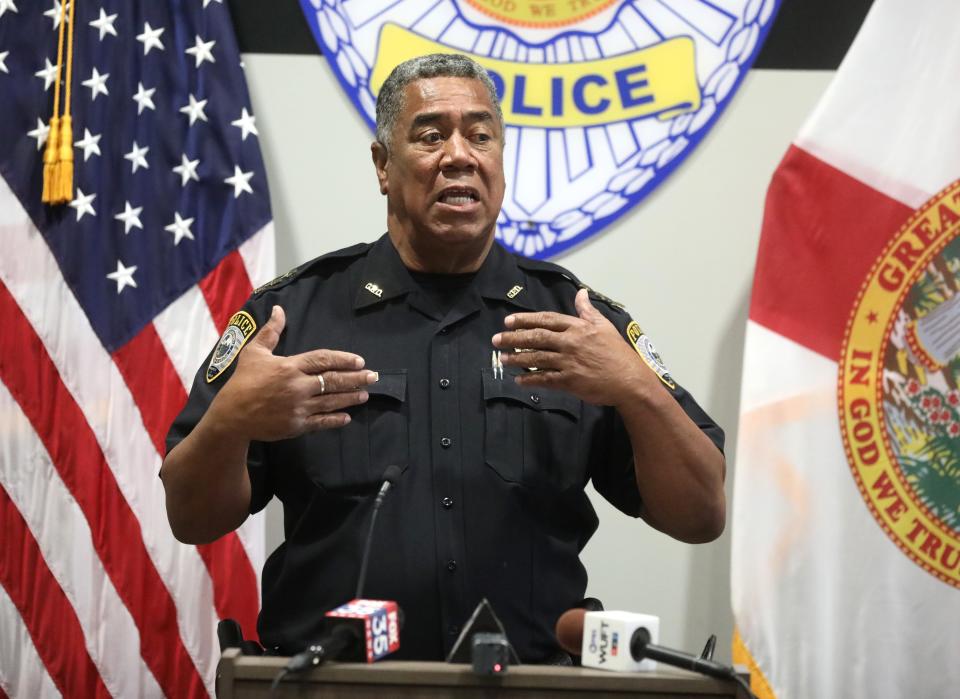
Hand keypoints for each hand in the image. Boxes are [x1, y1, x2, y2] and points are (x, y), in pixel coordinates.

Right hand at [210, 305, 376, 440]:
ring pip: (331, 401)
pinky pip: (321, 422)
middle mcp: (297, 386)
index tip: (359, 361)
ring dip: (350, 398)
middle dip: (355, 378)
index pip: (323, 359)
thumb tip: (279, 309)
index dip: (343, 359)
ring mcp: (298, 407)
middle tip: (373, 377)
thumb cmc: (243, 381)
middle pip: (333, 380)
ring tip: (365, 394)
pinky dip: (335, 420)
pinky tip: (347, 417)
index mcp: (289, 366)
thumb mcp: (254, 352)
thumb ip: (270, 331)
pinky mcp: (296, 425)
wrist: (231, 416)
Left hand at [491, 289, 651, 406]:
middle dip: (513, 338)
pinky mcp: (570, 380)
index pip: (546, 319)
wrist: (630, 380)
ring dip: (517, 358)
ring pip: (537, 358)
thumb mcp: (604, 326)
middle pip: (536, 337)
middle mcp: (571, 342)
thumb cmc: (618, 353)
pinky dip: (530, 379)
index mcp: (578, 327)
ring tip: (502, 358)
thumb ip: (588, 310)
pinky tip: (519, 380)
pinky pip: (545, 379)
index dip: (525, 319)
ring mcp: (569, 362)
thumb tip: (581, 292)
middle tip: (496, 339)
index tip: (508, 320)